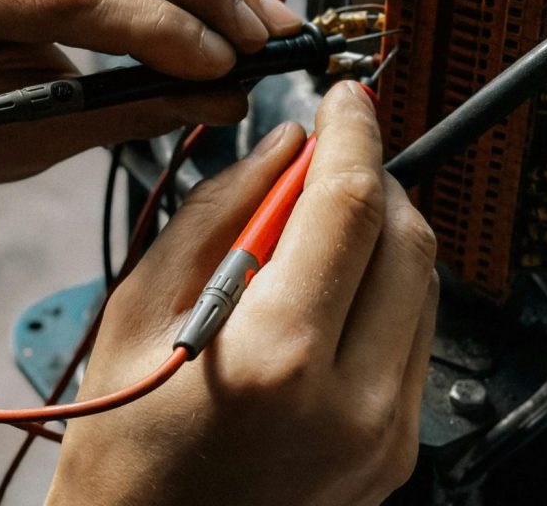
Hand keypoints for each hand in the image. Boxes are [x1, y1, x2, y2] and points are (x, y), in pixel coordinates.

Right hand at [47, 81, 437, 505]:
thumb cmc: (124, 433)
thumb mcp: (144, 301)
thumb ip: (219, 208)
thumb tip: (283, 147)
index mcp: (272, 356)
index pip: (347, 205)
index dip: (353, 133)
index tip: (346, 99)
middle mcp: (349, 400)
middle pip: (405, 239)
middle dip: (371, 175)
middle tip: (327, 157)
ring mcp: (383, 432)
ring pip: (422, 282)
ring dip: (379, 227)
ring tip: (318, 223)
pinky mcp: (394, 448)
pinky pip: (413, 331)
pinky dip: (383, 282)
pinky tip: (331, 280)